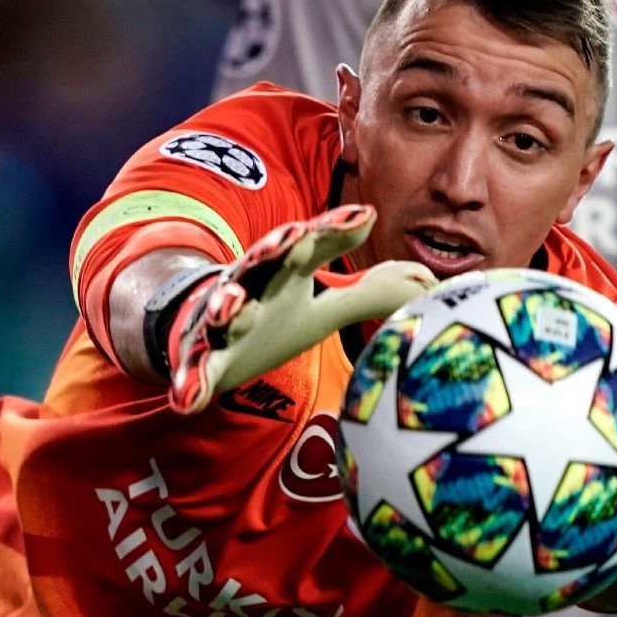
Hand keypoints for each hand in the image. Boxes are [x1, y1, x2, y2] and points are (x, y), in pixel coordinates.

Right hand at [167, 204, 434, 413]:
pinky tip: (188, 399)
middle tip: (292, 239)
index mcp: (281, 271)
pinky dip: (190, 384)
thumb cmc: (271, 313)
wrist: (199, 330)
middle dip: (273, 251)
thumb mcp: (322, 304)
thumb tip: (428, 279)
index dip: (333, 231)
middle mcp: (250, 288)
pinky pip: (194, 372)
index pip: (310, 244)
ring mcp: (222, 323)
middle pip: (261, 264)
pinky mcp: (202, 360)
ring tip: (233, 307)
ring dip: (227, 307)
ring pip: (222, 311)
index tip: (363, 217)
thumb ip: (369, 290)